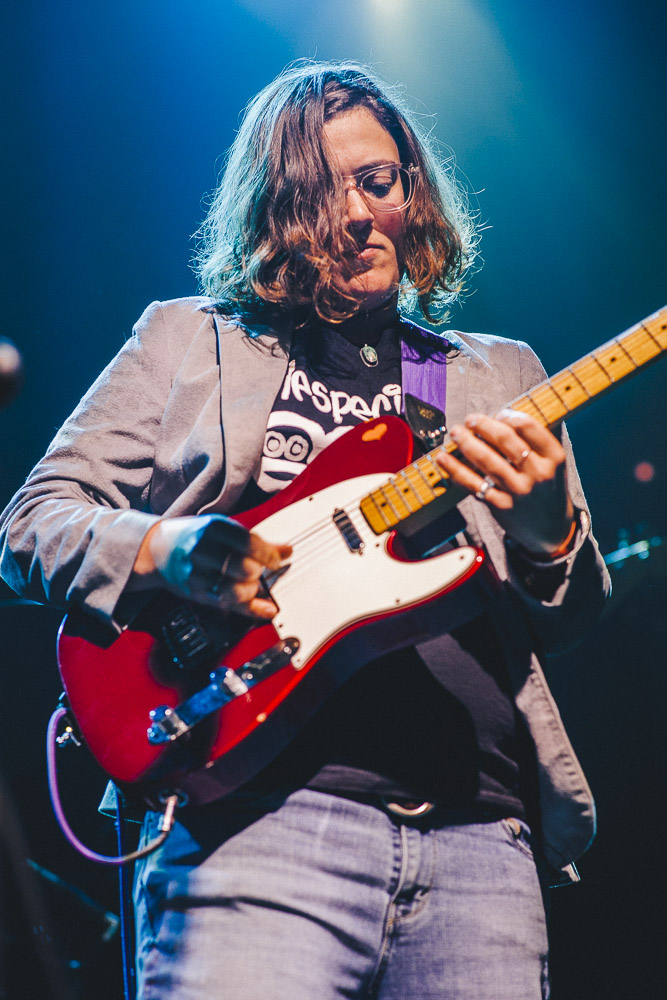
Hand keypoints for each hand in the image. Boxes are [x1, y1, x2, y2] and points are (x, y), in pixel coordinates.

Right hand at [131, 514, 291, 618]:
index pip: (247, 543)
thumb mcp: (223, 531)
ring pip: (234, 591)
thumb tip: (288, 550)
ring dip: (252, 591)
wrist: (156, 549)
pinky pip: (228, 605)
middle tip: (259, 571)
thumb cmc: (197, 537)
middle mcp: (202, 551)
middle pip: (242, 568)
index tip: (278, 560)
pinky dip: (252, 609)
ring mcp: (196, 574)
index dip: (268, 554)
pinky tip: (266, 610)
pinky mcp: (195, 593)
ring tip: (253, 585)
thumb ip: (256, 541)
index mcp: (213, 529)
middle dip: (257, 572)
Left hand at [436, 409, 574, 556]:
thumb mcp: (553, 464)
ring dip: (466, 442)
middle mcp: (538, 473)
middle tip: (470, 420)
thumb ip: (534, 443)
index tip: (497, 414)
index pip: (527, 426)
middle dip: (482, 425)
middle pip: (505, 439)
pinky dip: (456, 470)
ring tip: (455, 433)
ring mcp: (519, 491)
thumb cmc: (547, 489)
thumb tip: (498, 418)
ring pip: (486, 459)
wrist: (551, 529)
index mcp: (554, 457)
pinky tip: (444, 459)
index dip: (507, 415)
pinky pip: (474, 484)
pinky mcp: (501, 506)